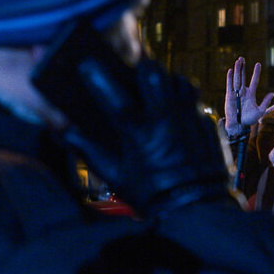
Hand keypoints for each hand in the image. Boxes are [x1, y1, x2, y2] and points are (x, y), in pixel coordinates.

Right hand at [58, 58, 231, 216]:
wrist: (196, 210)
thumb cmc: (152, 195)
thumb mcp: (115, 177)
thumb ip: (89, 151)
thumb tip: (66, 133)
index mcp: (138, 132)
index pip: (114, 95)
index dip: (98, 76)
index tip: (86, 63)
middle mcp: (165, 119)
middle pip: (153, 74)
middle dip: (141, 68)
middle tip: (134, 74)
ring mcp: (189, 118)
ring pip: (180, 80)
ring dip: (167, 80)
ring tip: (159, 89)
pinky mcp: (206, 124)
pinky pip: (195, 100)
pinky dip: (184, 100)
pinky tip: (177, 111)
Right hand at [224, 57, 273, 135]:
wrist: (239, 125)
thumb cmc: (249, 120)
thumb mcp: (260, 111)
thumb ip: (265, 102)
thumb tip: (272, 93)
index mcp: (251, 94)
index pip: (254, 80)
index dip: (256, 72)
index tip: (258, 64)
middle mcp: (243, 92)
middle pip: (242, 77)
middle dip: (242, 68)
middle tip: (242, 58)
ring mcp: (236, 93)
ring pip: (236, 79)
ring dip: (237, 70)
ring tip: (238, 61)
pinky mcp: (229, 96)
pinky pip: (229, 85)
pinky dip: (229, 78)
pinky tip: (230, 70)